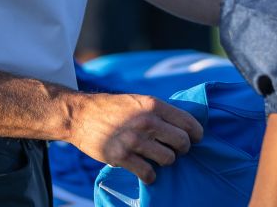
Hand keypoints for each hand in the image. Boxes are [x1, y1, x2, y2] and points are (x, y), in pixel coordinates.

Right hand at [64, 91, 202, 183]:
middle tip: (173, 150)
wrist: (80, 115)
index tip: (194, 139)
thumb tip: (184, 126)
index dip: (196, 134)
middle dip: (181, 149)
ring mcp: (134, 140)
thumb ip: (159, 111)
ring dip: (164, 162)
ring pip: (168, 159)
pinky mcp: (121, 157)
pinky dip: (150, 176)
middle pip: (182, 143)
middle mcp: (146, 121)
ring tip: (155, 158)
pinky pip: (149, 174)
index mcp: (153, 105)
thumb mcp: (138, 101)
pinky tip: (145, 171)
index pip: (188, 123)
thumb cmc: (112, 108)